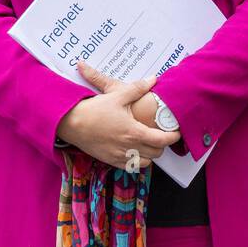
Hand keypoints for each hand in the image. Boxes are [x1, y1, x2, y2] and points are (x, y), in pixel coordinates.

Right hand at [56, 63, 178, 171]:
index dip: (172, 137)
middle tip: (161, 135)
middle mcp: (128, 147)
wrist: (71, 124)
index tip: (176, 133)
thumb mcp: (116, 95)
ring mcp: (119, 156)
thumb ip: (137, 88)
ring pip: (145, 163)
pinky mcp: (110, 161)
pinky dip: (136, 160)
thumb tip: (152, 79)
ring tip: (147, 143)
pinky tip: (133, 150)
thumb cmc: (94, 110)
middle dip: (162, 145)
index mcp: (133, 132)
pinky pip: (130, 167)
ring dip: (150, 155)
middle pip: (156, 154)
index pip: (161, 141)